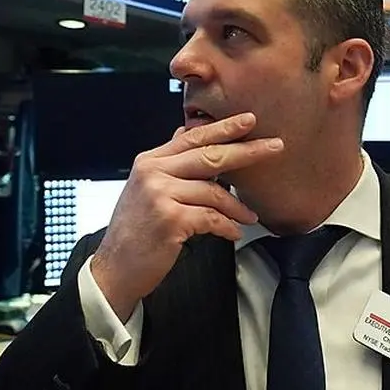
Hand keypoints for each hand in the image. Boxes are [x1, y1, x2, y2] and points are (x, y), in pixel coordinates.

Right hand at [89, 112, 283, 320]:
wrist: (115, 268)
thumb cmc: (136, 231)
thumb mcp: (146, 189)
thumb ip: (168, 163)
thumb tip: (185, 132)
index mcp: (150, 161)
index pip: (192, 137)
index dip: (223, 128)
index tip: (248, 120)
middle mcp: (153, 173)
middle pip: (209, 156)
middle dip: (246, 151)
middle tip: (274, 147)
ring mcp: (160, 195)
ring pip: (214, 192)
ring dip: (237, 206)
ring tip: (250, 216)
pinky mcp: (170, 219)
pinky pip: (211, 218)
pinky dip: (227, 226)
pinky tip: (233, 232)